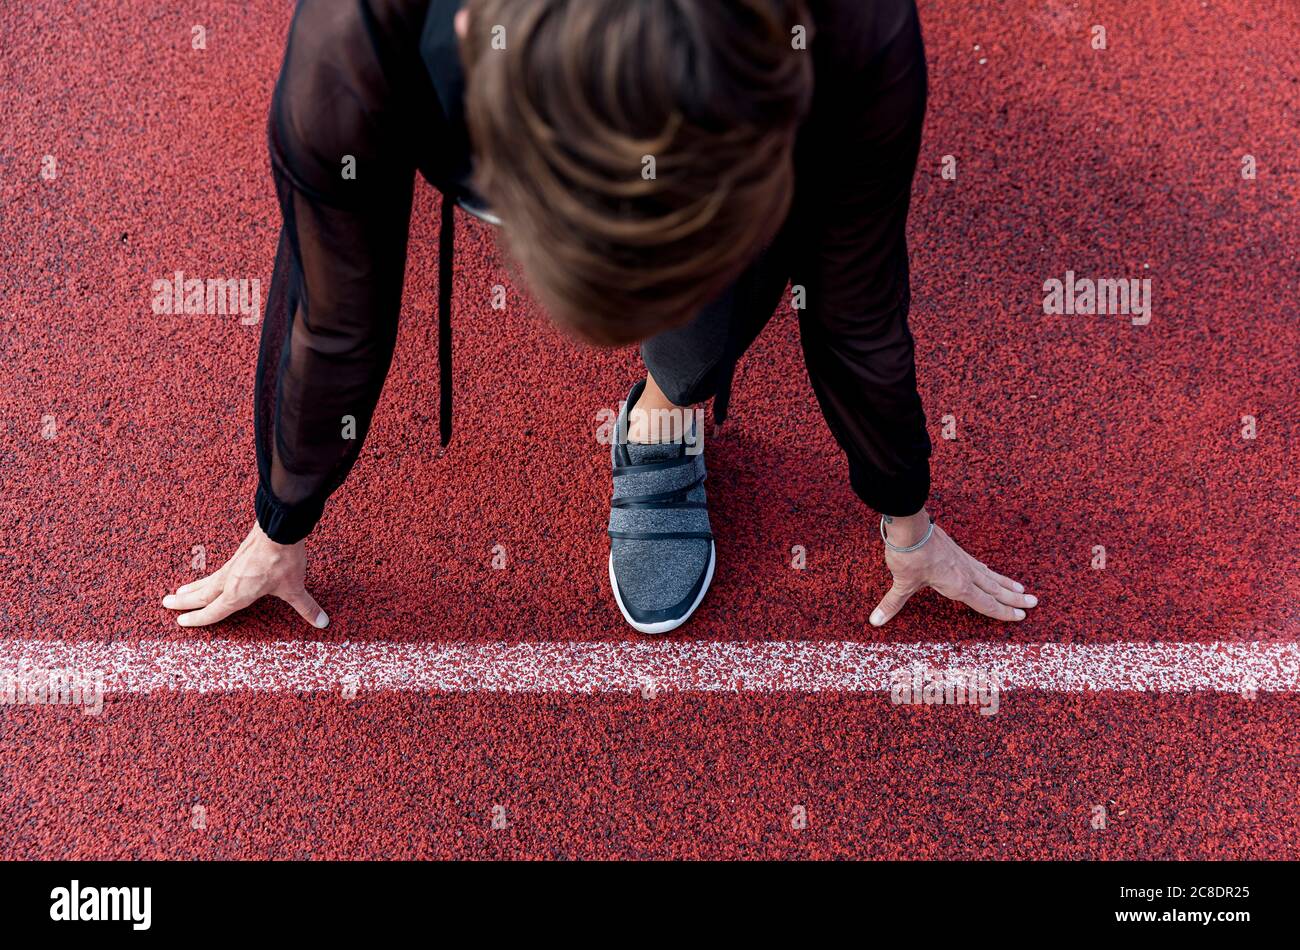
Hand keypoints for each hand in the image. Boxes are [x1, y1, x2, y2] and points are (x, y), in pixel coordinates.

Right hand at [162, 523, 326, 628]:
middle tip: (166, 604)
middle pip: (201, 595)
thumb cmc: (284, 560)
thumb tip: (322, 623)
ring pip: (206, 581)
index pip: (214, 611)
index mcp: (238, 594)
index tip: (182, 622)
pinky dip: (207, 577)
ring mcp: (232, 566)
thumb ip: (306, 607)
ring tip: (177, 592)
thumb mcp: (295, 588)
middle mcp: (229, 581)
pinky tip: (209, 577)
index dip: (198, 619)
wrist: (279, 528)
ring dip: (192, 588)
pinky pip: (217, 571)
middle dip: (184, 602)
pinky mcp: (237, 555)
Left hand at [869, 509, 1035, 625]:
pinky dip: (989, 572)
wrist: (909, 526)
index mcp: (958, 585)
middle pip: (995, 589)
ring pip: (990, 575)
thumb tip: (875, 621)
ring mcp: (962, 560)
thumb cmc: (909, 556)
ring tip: (1023, 590)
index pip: (986, 603)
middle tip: (1034, 604)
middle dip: (1014, 599)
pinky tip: (990, 572)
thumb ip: (892, 603)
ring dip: (1007, 584)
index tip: (1020, 616)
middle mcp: (966, 573)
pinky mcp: (956, 549)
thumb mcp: (901, 583)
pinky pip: (979, 565)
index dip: (1003, 612)